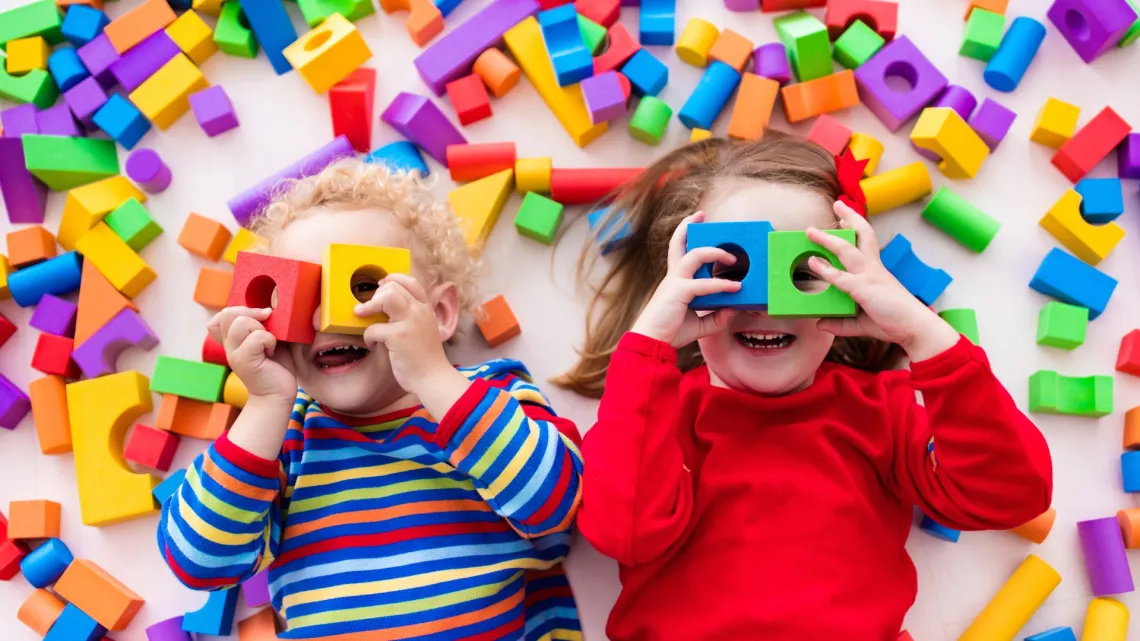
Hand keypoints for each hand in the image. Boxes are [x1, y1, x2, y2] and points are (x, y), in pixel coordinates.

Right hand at [207, 307, 297, 403]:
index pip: (222, 315)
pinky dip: (269, 340)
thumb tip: (271, 306)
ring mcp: (234, 354)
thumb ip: (266, 324)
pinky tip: (272, 352)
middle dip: (252, 314)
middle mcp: (230, 345)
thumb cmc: (277, 367)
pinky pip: (256, 337)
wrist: (278, 395)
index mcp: (234, 339)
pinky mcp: (244, 362)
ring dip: (261, 329)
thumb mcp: (271, 340)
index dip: (240, 309)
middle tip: (268, 327)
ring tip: (269, 343)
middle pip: (228, 313)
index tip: (261, 318)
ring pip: (241, 323)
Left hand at [355, 274, 459, 396]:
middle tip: (369, 308)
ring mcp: (410, 322)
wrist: (432, 377)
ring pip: (385, 297)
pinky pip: (373, 327)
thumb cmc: (425, 357)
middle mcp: (419, 311)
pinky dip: (368, 336)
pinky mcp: (398, 336)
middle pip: (393, 287)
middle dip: (376, 295)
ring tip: (362, 314)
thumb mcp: (424, 328)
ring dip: (369, 306)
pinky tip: (372, 344)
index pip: (410, 281)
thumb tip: (387, 305)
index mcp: (426, 308)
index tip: (381, 287)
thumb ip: (411, 316)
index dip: (392, 280)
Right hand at [630, 211, 740, 347]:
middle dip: (689, 225)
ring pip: (695, 255)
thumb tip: (733, 309)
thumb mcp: (699, 325)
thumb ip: (716, 317)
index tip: (696, 222)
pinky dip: (721, 285)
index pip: (679, 252)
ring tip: (732, 259)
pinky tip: (735, 288)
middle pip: (678, 243)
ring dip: (716, 252)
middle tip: (702, 215)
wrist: (651, 343)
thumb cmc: (670, 332)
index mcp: (674, 281)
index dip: (685, 235)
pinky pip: (704, 284)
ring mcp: (675, 282)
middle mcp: (673, 276)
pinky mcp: (679, 292)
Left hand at [805, 201, 960, 361]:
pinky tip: (813, 262)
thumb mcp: (861, 323)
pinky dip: (826, 270)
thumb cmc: (893, 322)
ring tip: (810, 231)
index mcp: (876, 271)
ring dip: (827, 239)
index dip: (857, 227)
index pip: (867, 242)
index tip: (846, 216)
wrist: (915, 328)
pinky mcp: (864, 289)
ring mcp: (869, 276)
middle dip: (849, 217)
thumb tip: (820, 324)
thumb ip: (840, 323)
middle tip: (837, 204)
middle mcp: (873, 268)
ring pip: (847, 250)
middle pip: (862, 235)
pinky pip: (841, 277)